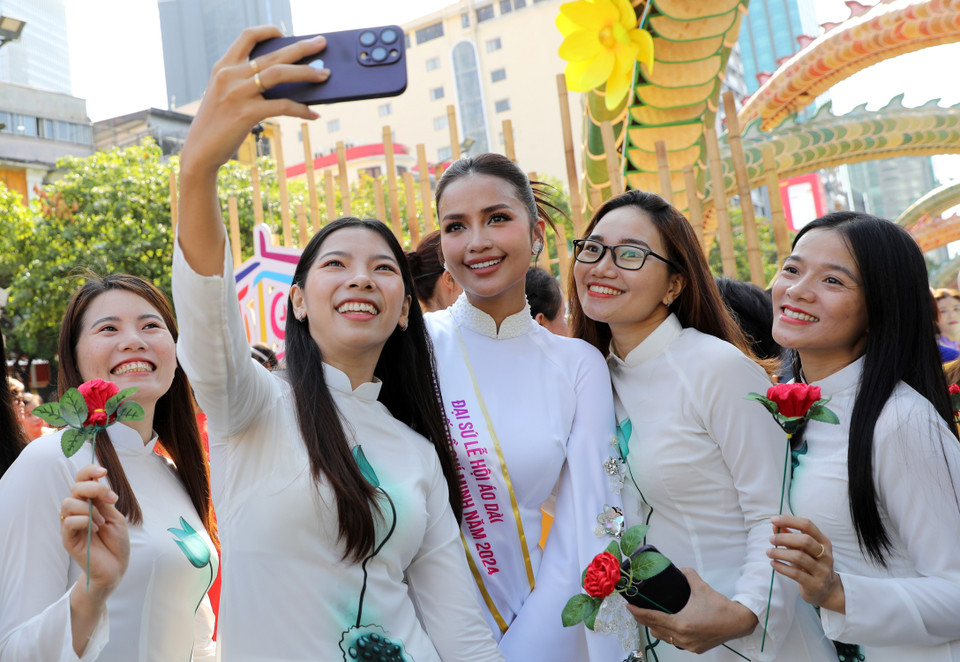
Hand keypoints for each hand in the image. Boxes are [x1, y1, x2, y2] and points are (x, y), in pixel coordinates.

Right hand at [60, 464, 129, 594]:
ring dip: (90, 509)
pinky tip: (95, 530)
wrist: (115, 567)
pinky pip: (68, 521)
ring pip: (68, 503)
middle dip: (94, 488)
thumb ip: (103, 500)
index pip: (81, 480)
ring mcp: (71, 524)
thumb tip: (97, 481)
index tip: (103, 471)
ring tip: (102, 523)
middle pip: (76, 487)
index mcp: (89, 503)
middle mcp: (77, 511)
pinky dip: (85, 521)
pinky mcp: (67, 538)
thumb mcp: (114, 516)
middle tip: (111, 499)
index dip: (89, 471)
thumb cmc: (116, 542)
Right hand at [179, 25, 328, 177]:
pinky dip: (301, 109)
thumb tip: (289, 79)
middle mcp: (229, 75)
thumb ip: (247, 83)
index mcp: (223, 67)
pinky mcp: (246, 113)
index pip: (247, 36)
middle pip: (273, 54)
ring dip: (306, 73)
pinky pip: (282, 106)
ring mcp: (237, 93)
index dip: (268, 31)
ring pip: (279, 74)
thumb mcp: (227, 96)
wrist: (200, 151)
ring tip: (325, 75)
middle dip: (301, 47)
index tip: (285, 32)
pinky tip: (313, 114)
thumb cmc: (220, 124)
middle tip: (322, 43)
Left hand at [626, 568, 757, 652]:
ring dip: (655, 628)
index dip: (638, 612)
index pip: (653, 618)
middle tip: (635, 610)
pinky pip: (676, 643)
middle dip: (643, 619)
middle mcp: (682, 637)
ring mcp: (689, 645)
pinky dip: (669, 635)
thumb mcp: (701, 587)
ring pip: (664, 638)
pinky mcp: (695, 648)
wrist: (738, 622)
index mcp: (681, 623)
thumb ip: (687, 575)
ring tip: (649, 618)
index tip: (629, 606)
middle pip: (655, 629)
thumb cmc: (720, 606)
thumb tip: (679, 569)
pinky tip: (668, 627)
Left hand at [768, 514, 844, 612]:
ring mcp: (822, 571)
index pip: (808, 525)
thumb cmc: (812, 565)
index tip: (773, 520)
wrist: (826, 590)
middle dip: (784, 538)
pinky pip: (796, 574)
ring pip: (799, 557)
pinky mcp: (815, 584)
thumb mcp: (804, 550)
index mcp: (823, 542)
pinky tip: (773, 563)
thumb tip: (775, 526)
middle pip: (805, 541)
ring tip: (769, 552)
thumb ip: (790, 537)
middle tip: (771, 539)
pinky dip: (782, 567)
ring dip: (780, 553)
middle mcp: (826, 555)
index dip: (790, 520)